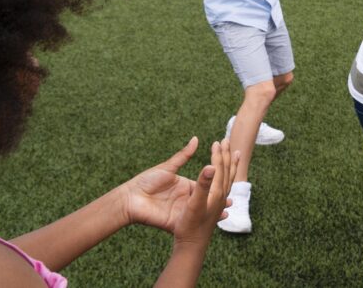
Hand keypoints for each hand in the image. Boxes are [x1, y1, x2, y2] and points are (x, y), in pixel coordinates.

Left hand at [119, 137, 238, 239]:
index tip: (229, 182)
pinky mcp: (175, 222)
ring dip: (213, 213)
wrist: (130, 198)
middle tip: (232, 200)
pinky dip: (201, 223)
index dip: (216, 184)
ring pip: (200, 213)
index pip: (205, 185)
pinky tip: (212, 222)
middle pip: (205, 200)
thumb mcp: (168, 168)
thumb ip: (184, 156)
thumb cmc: (146, 181)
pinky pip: (190, 223)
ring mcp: (181, 211)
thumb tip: (196, 139)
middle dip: (218, 201)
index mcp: (185, 186)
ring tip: (226, 211)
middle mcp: (185, 199)